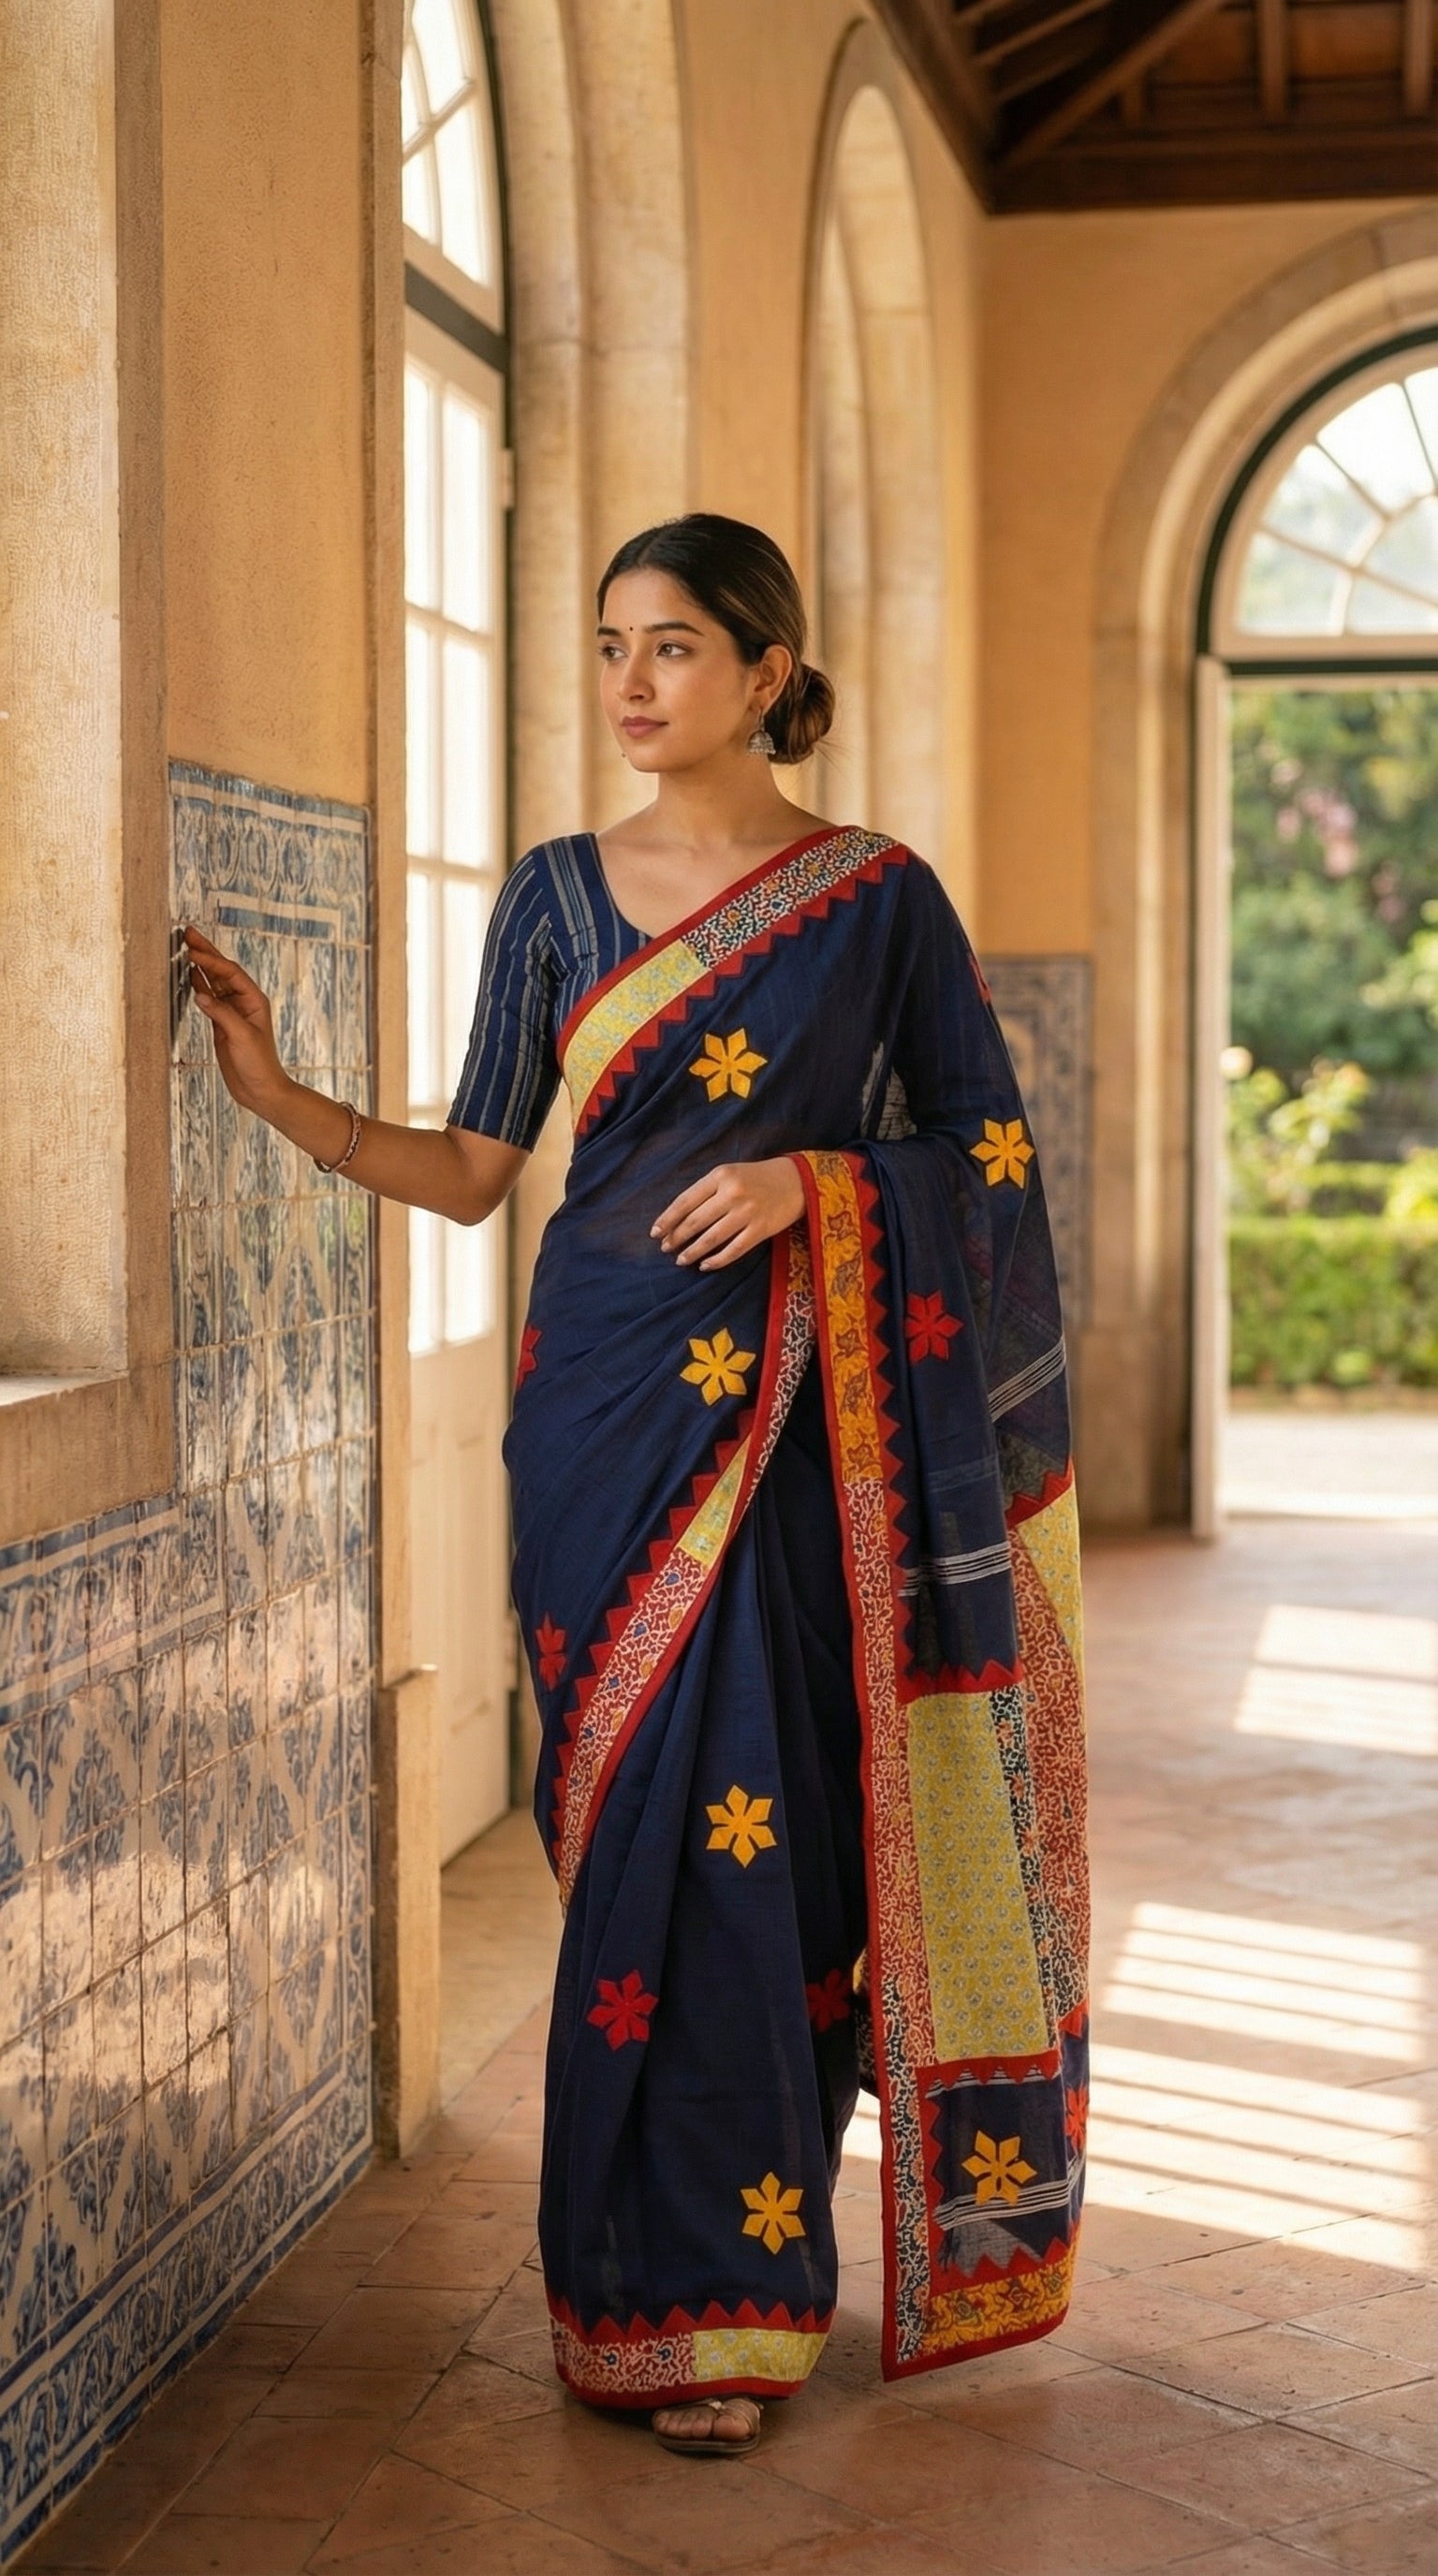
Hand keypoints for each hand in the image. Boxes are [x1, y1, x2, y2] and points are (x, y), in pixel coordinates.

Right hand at [183, 925, 289, 1117]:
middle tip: (187, 931)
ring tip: (184, 946)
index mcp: (254, 1000)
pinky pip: (208, 998)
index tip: (191, 951)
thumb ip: (222, 1014)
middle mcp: (243, 1001)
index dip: (211, 960)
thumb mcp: (242, 1037)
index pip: (230, 972)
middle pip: (222, 970)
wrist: (260, 1090)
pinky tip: (189, 973)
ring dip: (199, 964)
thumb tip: (200, 994)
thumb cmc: (259, 1064)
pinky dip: (197, 984)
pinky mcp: (221, 1023)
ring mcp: (231, 1011)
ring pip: (213, 981)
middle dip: (206, 951)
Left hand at [652, 1157, 804, 1270]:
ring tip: (680, 1260)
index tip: (655, 1232)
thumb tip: (679, 1217)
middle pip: (695, 1221)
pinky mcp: (760, 1230)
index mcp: (720, 1176)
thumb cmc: (757, 1178)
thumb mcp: (729, 1173)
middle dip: (676, 1237)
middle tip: (665, 1248)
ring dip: (692, 1252)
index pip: (685, 1201)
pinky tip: (705, 1265)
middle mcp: (732, 1193)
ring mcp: (747, 1213)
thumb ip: (707, 1190)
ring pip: (711, 1238)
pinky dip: (716, 1260)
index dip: (668, 1219)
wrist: (796, 1181)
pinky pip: (733, 1250)